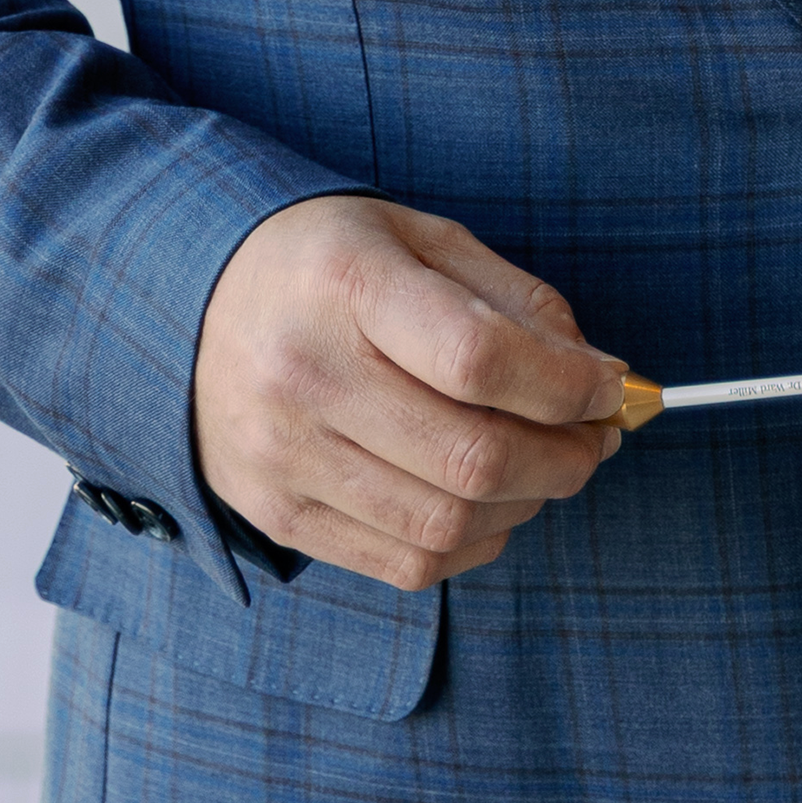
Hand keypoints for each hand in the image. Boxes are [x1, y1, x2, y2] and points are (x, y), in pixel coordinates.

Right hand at [193, 196, 627, 590]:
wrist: (191, 300)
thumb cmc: (329, 263)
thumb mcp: (422, 240)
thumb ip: (516, 302)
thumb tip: (599, 376)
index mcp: (346, 284)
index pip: (478, 357)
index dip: (567, 385)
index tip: (611, 387)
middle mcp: (304, 376)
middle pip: (472, 456)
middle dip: (566, 457)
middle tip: (596, 437)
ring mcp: (283, 456)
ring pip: (447, 522)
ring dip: (528, 503)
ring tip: (547, 465)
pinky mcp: (277, 514)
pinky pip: (406, 562)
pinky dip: (474, 541)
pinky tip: (490, 500)